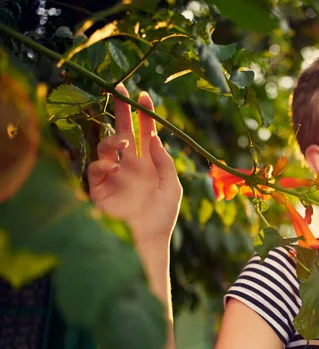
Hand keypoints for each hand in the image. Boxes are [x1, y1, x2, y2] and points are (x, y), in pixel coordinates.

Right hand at [88, 84, 181, 274]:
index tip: (144, 95)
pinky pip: (96, 167)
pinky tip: (113, 168)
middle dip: (122, 110)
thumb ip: (164, 161)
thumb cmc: (163, 215)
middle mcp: (130, 165)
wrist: (148, 238)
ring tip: (124, 146)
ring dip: (115, 141)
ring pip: (107, 146)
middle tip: (119, 89)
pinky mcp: (99, 187)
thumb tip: (155, 138)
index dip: (144, 114)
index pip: (145, 133)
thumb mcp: (172, 185)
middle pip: (124, 131)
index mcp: (148, 163)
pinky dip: (103, 163)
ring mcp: (114, 175)